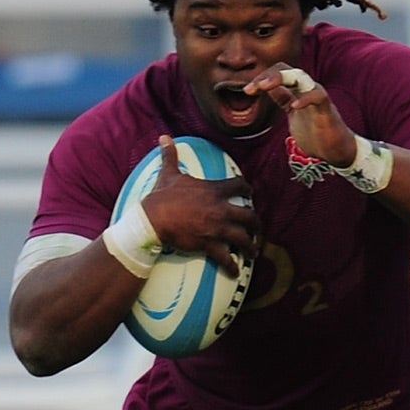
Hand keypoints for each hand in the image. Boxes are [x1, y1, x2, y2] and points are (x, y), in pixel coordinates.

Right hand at [139, 134, 256, 276]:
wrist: (152, 220)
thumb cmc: (161, 197)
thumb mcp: (168, 174)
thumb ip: (170, 155)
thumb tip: (164, 137)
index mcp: (214, 190)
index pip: (240, 185)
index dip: (248, 188)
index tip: (250, 193)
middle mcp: (221, 209)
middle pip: (249, 216)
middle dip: (256, 224)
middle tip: (257, 229)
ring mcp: (216, 228)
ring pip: (243, 238)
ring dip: (251, 246)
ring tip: (253, 252)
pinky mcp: (208, 244)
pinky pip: (226, 258)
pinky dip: (232, 266)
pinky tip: (236, 272)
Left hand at [246, 64, 356, 165]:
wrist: (335, 151)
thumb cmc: (315, 134)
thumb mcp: (292, 114)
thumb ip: (282, 99)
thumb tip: (269, 88)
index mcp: (297, 92)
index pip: (280, 74)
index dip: (262, 78)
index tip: (248, 91)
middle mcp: (307, 90)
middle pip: (289, 70)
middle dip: (268, 75)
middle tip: (252, 88)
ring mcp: (318, 98)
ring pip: (302, 77)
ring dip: (282, 78)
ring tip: (264, 86)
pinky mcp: (327, 110)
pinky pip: (318, 96)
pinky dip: (305, 98)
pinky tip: (293, 106)